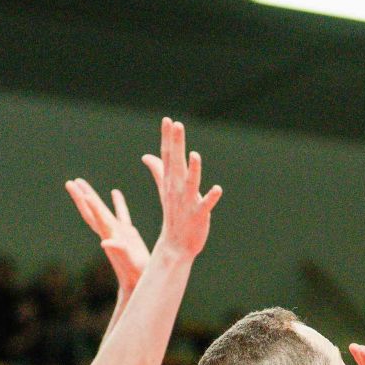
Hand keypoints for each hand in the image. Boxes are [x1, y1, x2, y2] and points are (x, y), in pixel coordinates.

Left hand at [65, 178, 151, 292]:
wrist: (139, 283)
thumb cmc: (135, 273)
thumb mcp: (128, 261)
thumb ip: (117, 250)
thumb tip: (104, 242)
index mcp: (110, 235)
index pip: (96, 215)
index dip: (89, 202)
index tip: (78, 188)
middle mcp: (109, 232)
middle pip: (92, 211)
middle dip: (82, 195)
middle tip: (71, 182)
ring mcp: (117, 232)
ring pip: (102, 210)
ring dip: (93, 196)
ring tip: (83, 183)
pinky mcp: (128, 234)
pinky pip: (121, 214)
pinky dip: (118, 203)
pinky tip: (115, 192)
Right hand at [141, 117, 221, 257]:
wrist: (175, 245)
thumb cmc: (173, 215)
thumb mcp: (164, 190)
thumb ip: (159, 171)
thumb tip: (147, 156)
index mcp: (170, 182)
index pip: (167, 156)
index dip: (168, 138)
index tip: (168, 119)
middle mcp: (177, 190)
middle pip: (176, 163)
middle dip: (176, 144)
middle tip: (177, 125)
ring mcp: (187, 203)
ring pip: (190, 183)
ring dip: (193, 170)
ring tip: (195, 155)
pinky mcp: (198, 216)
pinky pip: (205, 206)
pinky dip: (210, 198)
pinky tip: (218, 189)